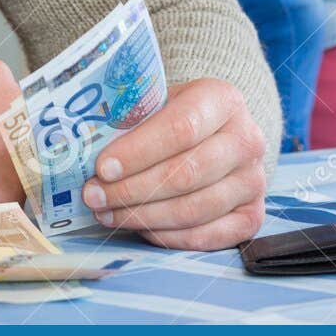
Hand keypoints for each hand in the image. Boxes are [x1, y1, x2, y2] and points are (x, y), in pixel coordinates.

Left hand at [80, 77, 267, 248]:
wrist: (214, 132)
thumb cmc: (173, 115)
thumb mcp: (155, 101)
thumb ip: (129, 118)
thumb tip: (81, 147)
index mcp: (223, 99)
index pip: (180, 128)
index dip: (138, 152)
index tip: (101, 167)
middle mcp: (247, 139)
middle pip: (186, 173)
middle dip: (132, 189)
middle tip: (94, 196)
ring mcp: (254, 180)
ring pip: (194, 208)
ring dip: (144, 215)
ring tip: (107, 213)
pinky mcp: (253, 215)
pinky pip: (208, 236)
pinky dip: (169, 236)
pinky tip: (139, 227)